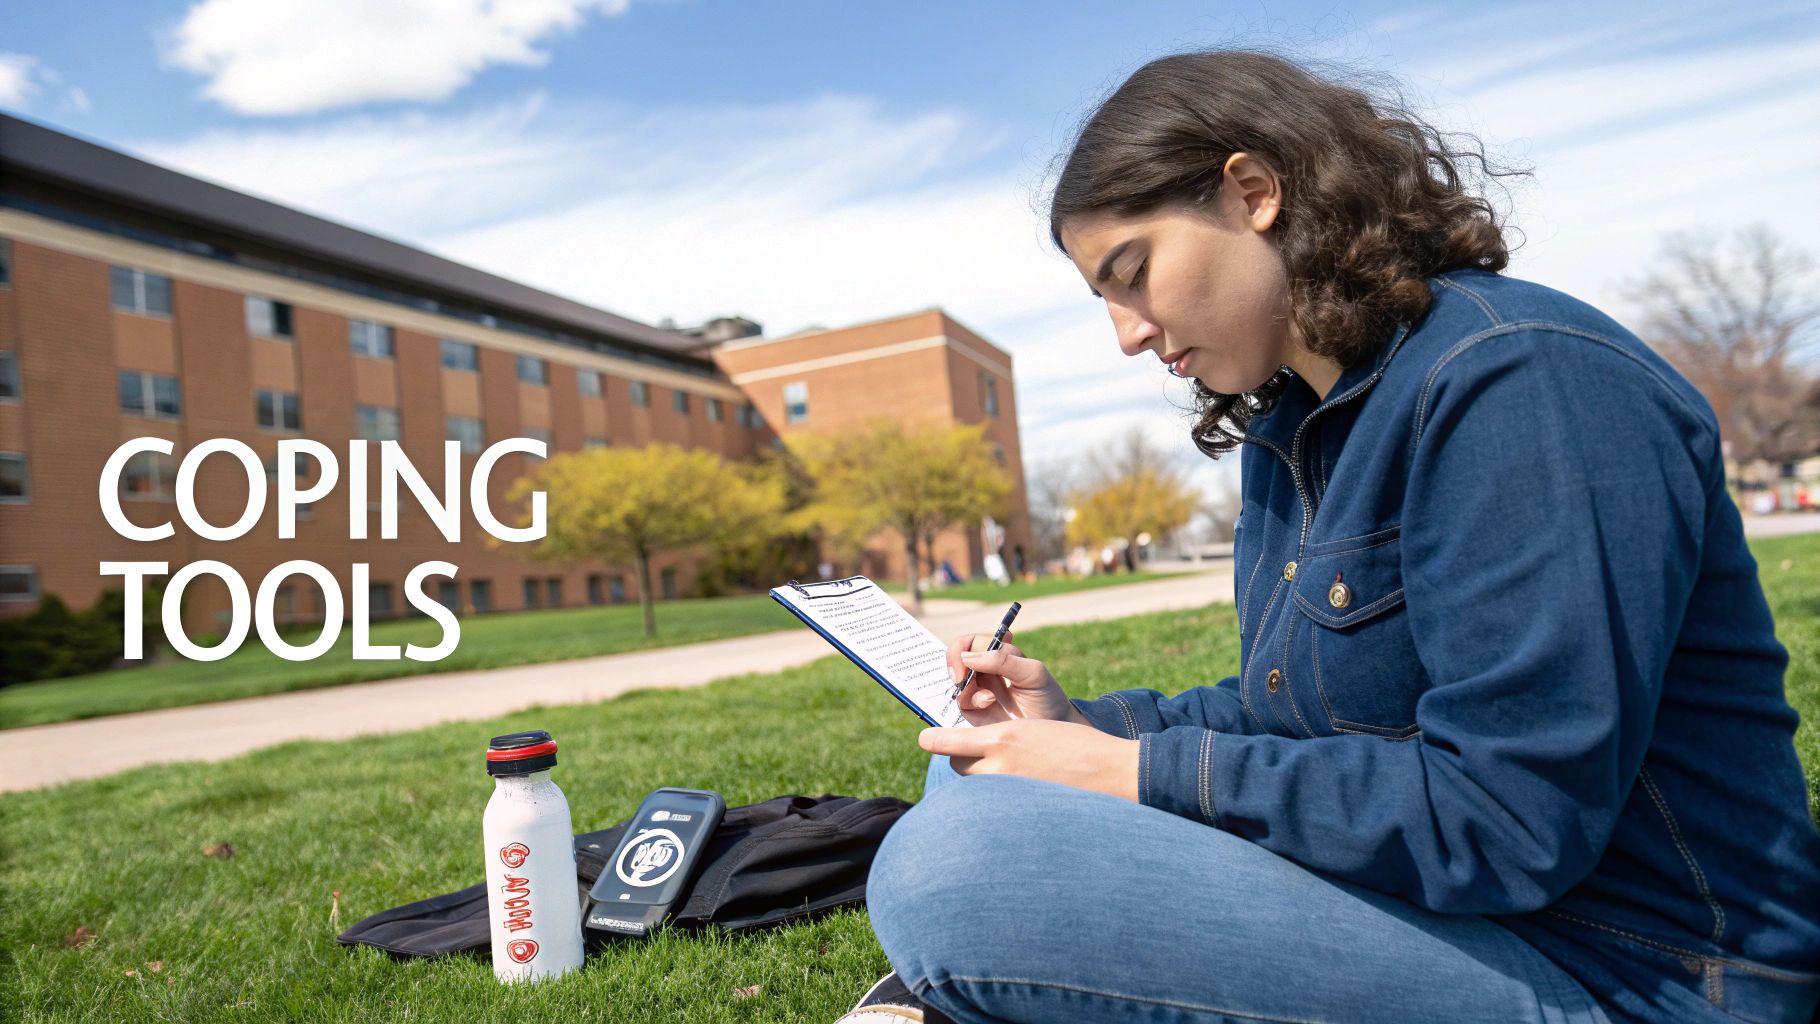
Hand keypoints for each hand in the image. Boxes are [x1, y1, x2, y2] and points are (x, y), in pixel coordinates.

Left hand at [918, 718, 1139, 801]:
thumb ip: (1004, 740)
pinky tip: (1010, 802)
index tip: (924, 739)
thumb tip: (980, 748)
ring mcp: (1009, 790)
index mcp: (1004, 737)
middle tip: (980, 757)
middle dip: (964, 760)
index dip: (935, 742)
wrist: (1111, 771)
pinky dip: (995, 802)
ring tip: (1004, 775)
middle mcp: (1000, 764)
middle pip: (958, 766)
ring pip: (975, 786)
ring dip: (980, 780)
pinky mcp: (1020, 810)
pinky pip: (994, 806)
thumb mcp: (1036, 731)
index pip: (950, 742)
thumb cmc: (1077, 745)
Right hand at [945, 631, 1091, 726]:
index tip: (965, 660)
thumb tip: (967, 657)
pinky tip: (989, 704)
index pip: (972, 642)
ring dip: (966, 687)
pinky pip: (961, 702)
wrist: (1050, 731)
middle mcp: (986, 670)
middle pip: (957, 658)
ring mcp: (979, 690)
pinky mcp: (975, 711)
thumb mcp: (1032, 673)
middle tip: (960, 679)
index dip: (962, 647)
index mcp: (1000, 655)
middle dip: (955, 666)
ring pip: (957, 681)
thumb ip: (1003, 660)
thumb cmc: (1046, 697)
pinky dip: (972, 701)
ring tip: (989, 698)